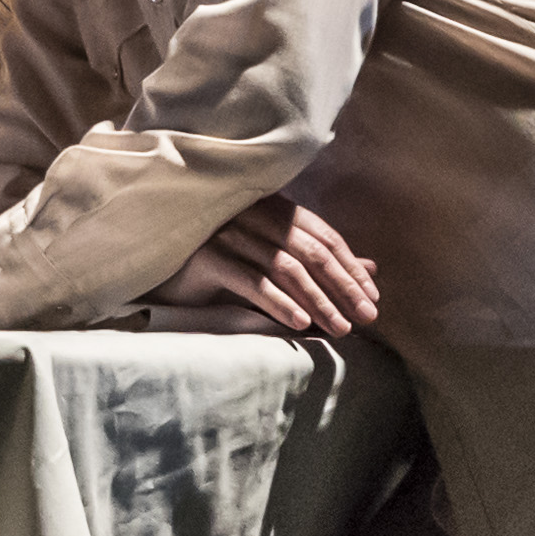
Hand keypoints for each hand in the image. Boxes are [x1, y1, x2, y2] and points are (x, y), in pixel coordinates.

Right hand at [173, 195, 382, 333]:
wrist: (163, 276)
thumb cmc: (225, 270)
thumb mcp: (276, 265)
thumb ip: (321, 264)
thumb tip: (372, 271)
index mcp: (271, 207)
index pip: (323, 235)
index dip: (351, 267)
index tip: (372, 299)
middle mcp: (250, 214)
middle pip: (310, 251)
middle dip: (342, 287)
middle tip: (365, 318)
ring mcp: (227, 233)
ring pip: (286, 268)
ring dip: (318, 301)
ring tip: (339, 328)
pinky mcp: (207, 257)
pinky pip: (253, 281)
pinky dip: (280, 303)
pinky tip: (301, 324)